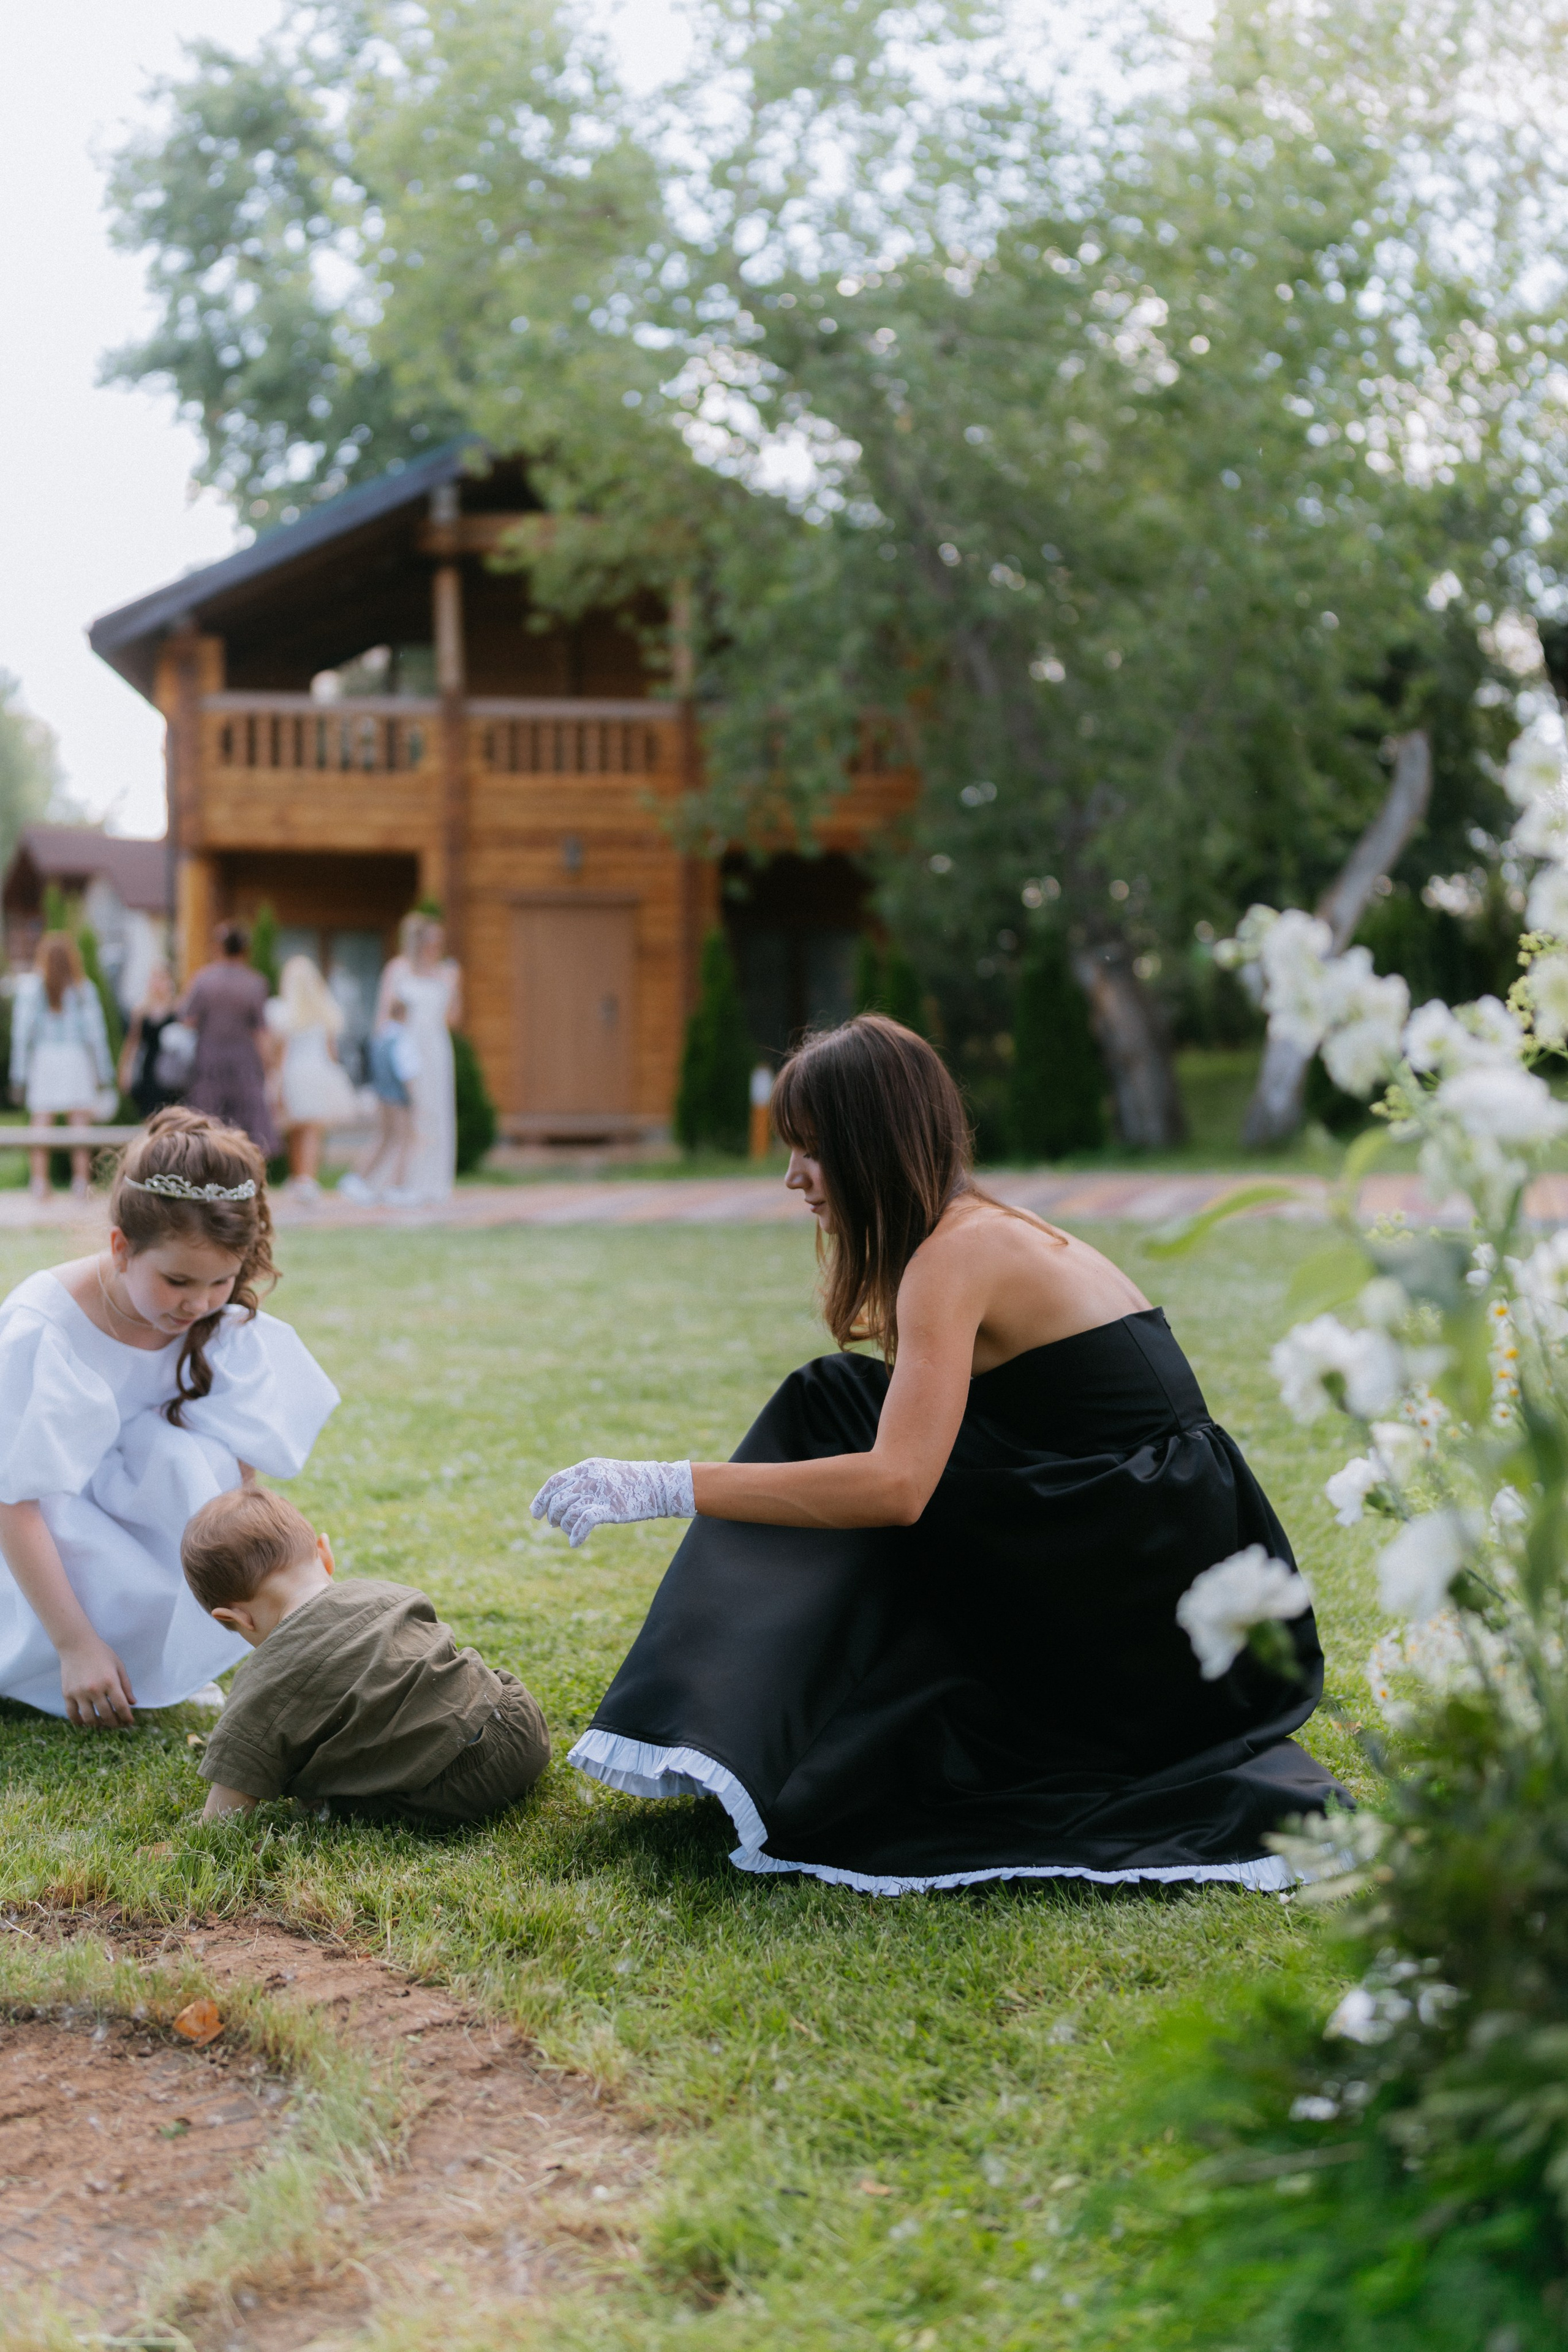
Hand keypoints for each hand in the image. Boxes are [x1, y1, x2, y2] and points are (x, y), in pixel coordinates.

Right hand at [59, 1638, 135, 1728]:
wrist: (77, 1645)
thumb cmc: (101, 1653)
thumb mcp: (118, 1666)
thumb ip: (126, 1685)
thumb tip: (132, 1703)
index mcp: (110, 1681)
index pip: (121, 1706)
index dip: (127, 1717)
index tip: (129, 1722)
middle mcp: (95, 1689)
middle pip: (106, 1715)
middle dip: (114, 1723)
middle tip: (117, 1725)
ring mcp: (79, 1693)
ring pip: (89, 1718)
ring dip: (98, 1725)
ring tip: (102, 1724)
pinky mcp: (67, 1694)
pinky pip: (72, 1714)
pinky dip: (79, 1722)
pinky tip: (84, 1722)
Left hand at [530, 1458, 694, 1547]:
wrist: (659, 1486)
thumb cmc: (631, 1482)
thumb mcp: (604, 1474)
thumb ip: (582, 1484)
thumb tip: (559, 1503)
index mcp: (586, 1468)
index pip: (554, 1482)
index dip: (541, 1499)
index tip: (535, 1514)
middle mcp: (589, 1478)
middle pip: (558, 1500)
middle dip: (553, 1516)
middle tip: (556, 1525)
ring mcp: (599, 1493)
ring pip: (568, 1513)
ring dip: (565, 1527)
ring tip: (571, 1532)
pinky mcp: (609, 1508)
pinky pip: (583, 1523)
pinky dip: (575, 1535)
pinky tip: (575, 1543)